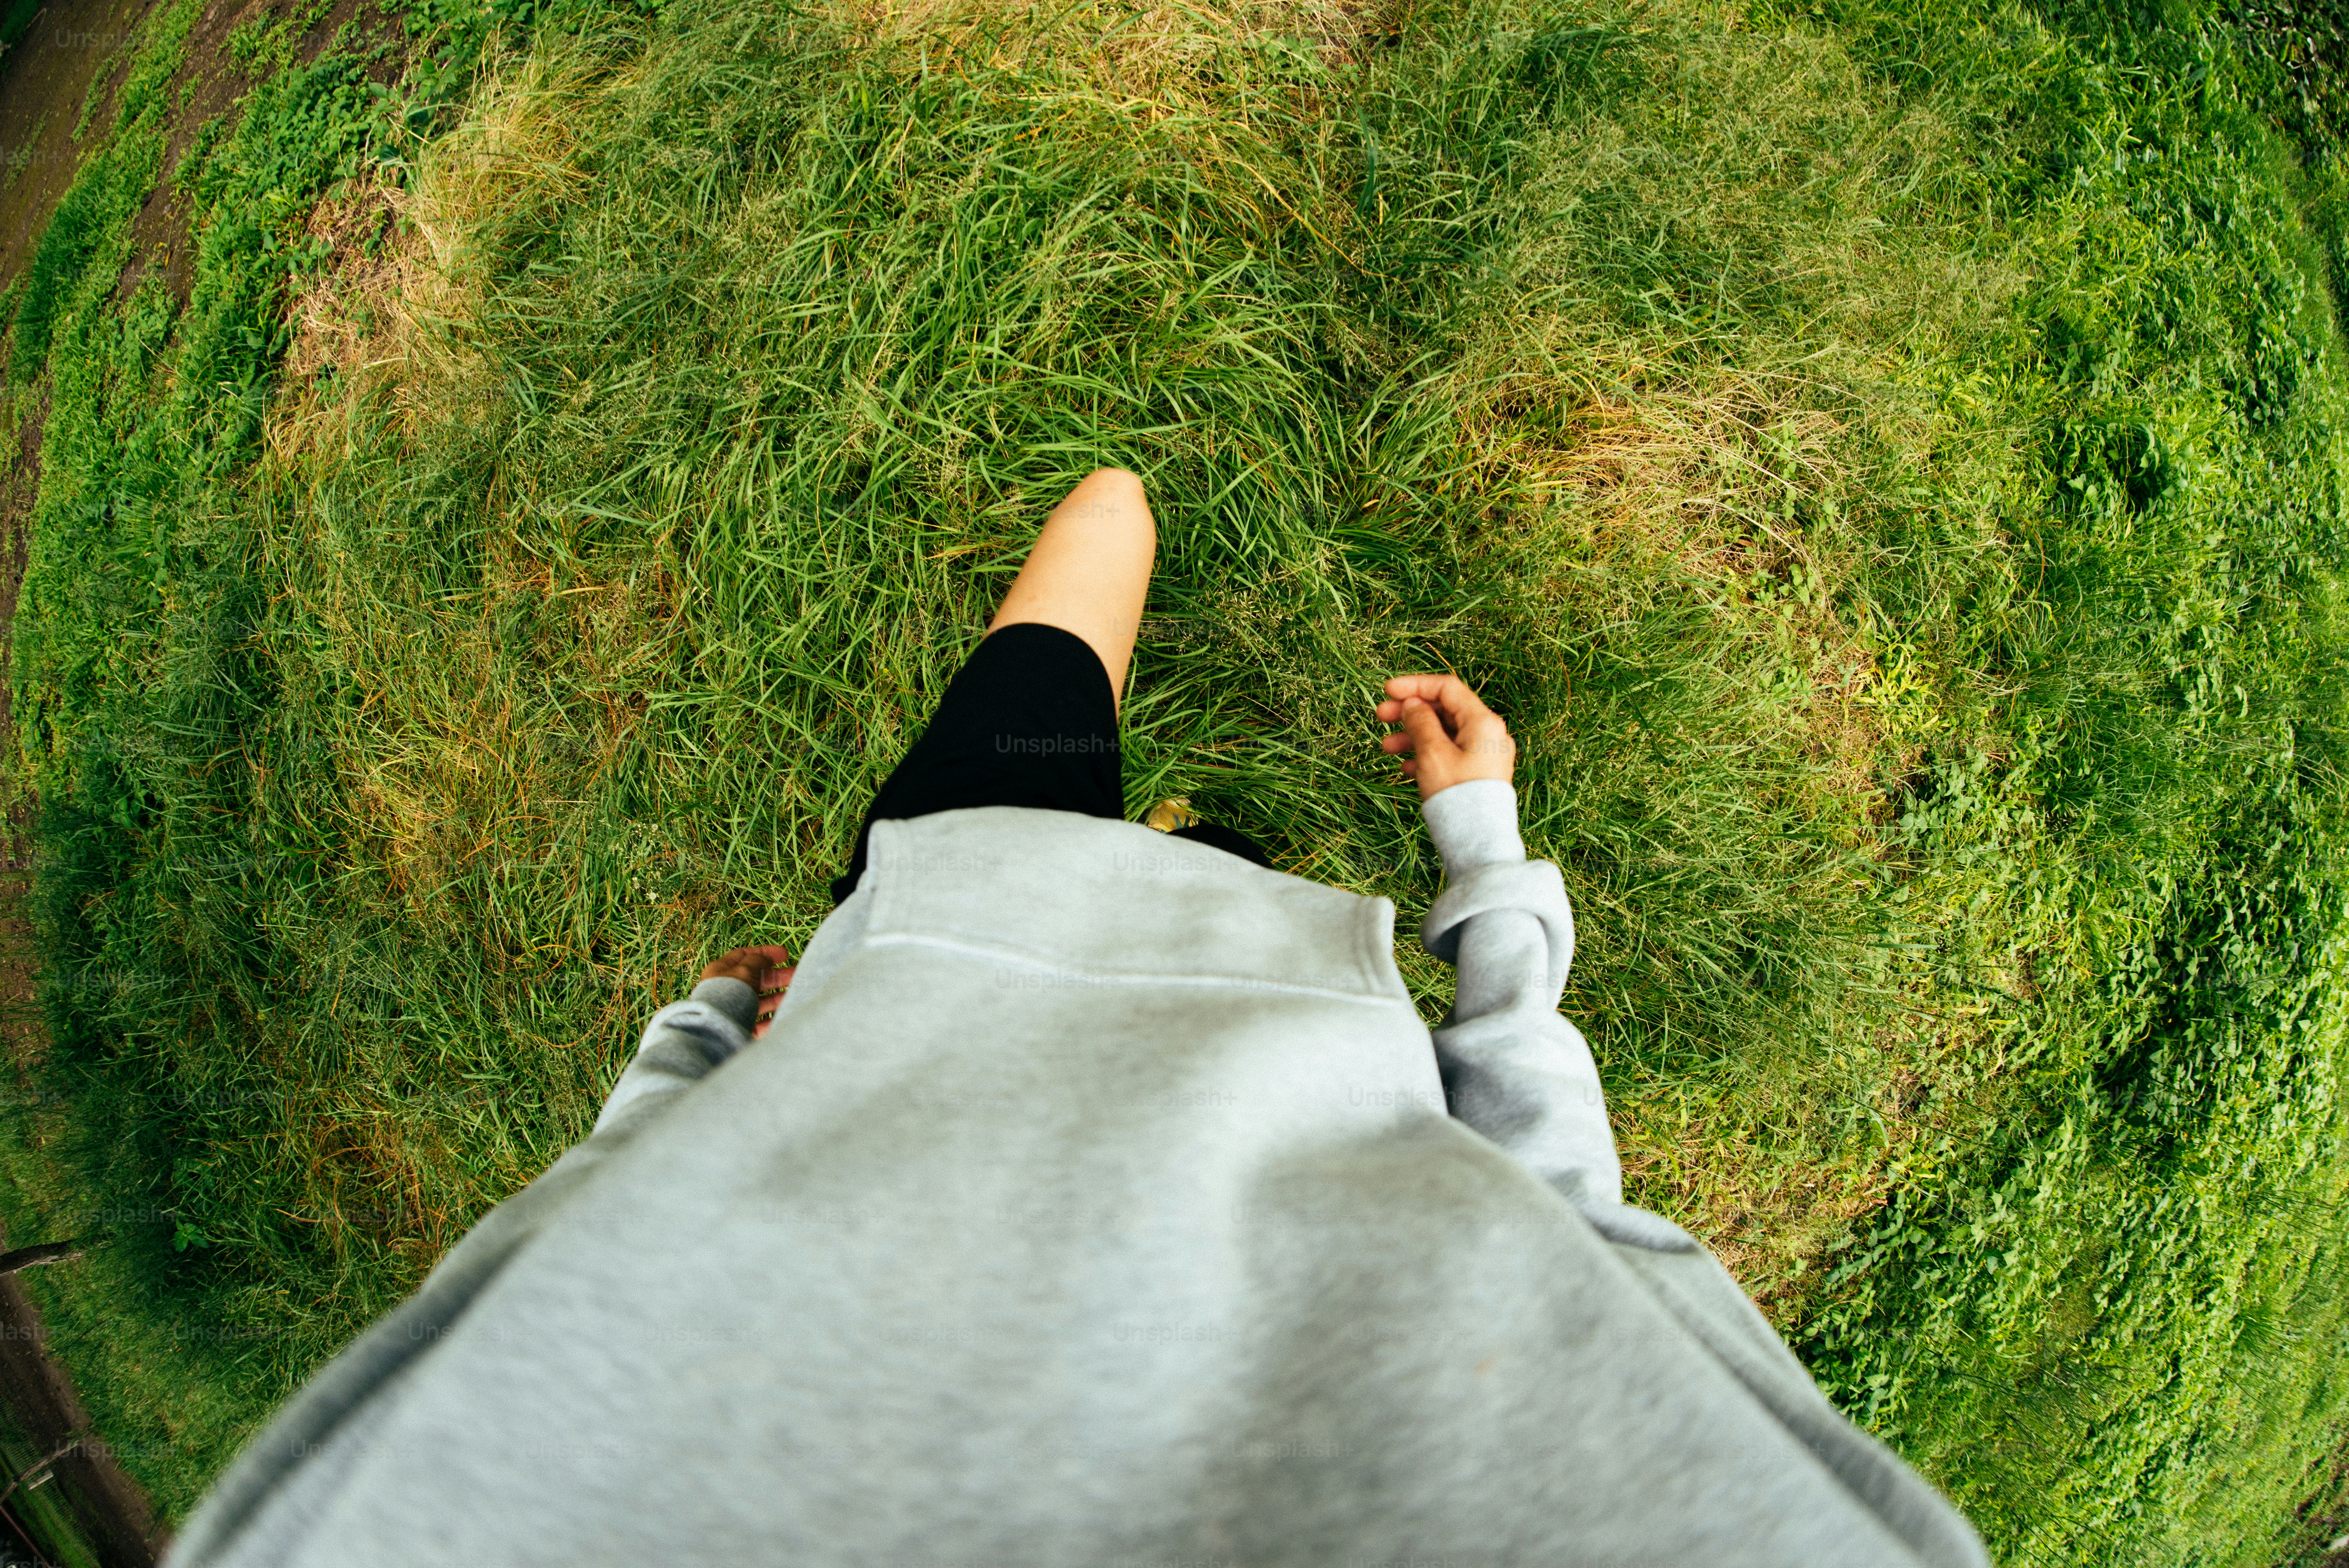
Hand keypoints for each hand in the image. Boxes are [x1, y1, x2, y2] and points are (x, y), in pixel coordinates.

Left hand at [700, 944, 795, 1038]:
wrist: (716, 1027)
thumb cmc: (729, 993)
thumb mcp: (744, 970)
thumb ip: (757, 961)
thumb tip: (766, 958)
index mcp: (721, 971)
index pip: (744, 956)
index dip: (765, 953)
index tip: (785, 954)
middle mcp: (725, 990)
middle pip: (755, 979)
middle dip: (777, 976)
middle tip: (797, 974)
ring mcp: (732, 1010)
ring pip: (759, 1001)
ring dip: (778, 997)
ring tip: (797, 994)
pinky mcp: (739, 1027)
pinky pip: (759, 1022)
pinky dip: (772, 1018)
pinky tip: (784, 1013)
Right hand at [1376, 674, 1516, 801]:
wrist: (1478, 841)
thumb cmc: (1456, 795)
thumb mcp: (1432, 753)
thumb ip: (1420, 722)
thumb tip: (1414, 704)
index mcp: (1483, 722)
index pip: (1447, 689)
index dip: (1415, 685)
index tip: (1387, 690)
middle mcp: (1488, 734)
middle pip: (1444, 711)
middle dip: (1410, 712)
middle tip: (1380, 716)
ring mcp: (1485, 755)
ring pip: (1444, 734)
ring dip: (1413, 736)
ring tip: (1386, 747)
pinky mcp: (1478, 773)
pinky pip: (1450, 754)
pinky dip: (1426, 755)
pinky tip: (1406, 767)